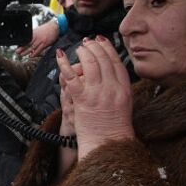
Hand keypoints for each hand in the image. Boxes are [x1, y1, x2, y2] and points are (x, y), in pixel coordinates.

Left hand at [16, 20, 58, 56]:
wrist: (55, 27)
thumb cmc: (46, 29)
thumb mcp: (38, 30)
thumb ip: (33, 36)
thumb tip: (27, 41)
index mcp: (34, 33)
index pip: (26, 39)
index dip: (21, 43)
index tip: (17, 47)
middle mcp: (36, 37)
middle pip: (28, 43)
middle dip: (21, 48)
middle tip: (17, 52)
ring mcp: (41, 40)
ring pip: (32, 47)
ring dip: (26, 51)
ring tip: (21, 55)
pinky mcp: (45, 43)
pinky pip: (39, 49)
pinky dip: (35, 53)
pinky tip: (31, 56)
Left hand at [56, 36, 134, 159]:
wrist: (107, 144)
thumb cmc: (114, 127)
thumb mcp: (124, 104)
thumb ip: (118, 88)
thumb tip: (112, 73)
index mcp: (124, 89)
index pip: (116, 61)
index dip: (107, 48)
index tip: (101, 41)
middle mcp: (112, 88)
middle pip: (103, 59)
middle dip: (94, 47)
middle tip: (87, 42)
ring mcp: (97, 93)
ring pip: (90, 64)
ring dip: (83, 52)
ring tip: (78, 48)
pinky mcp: (82, 98)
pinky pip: (71, 76)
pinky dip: (64, 63)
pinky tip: (61, 55)